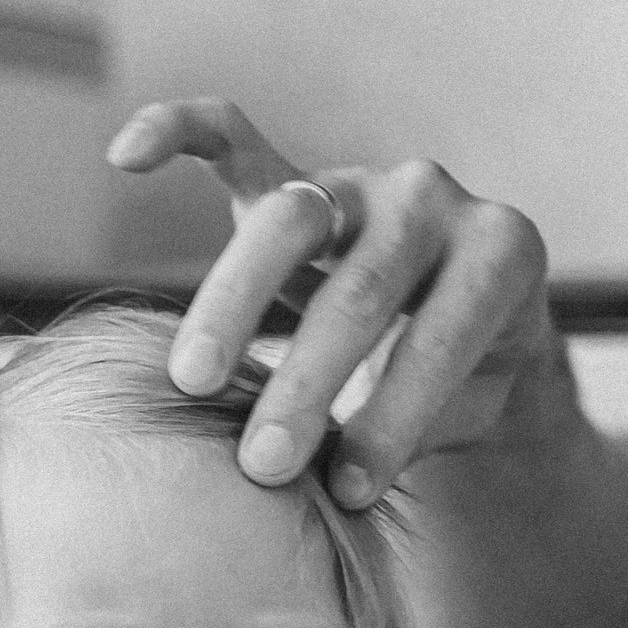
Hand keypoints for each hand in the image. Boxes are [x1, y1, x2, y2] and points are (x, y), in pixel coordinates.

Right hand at [105, 99, 559, 506]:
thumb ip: (417, 428)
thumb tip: (339, 486)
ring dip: (235, 305)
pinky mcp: (291, 174)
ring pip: (288, 222)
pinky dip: (180, 133)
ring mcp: (358, 180)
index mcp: (500, 254)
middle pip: (361, 285)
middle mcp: (432, 199)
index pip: (441, 336)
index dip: (395, 418)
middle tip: (265, 463)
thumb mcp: (469, 408)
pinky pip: (231, 137)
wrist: (471, 311)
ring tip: (195, 382)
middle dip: (309, 381)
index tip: (351, 493)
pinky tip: (126, 156)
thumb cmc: (465, 375)